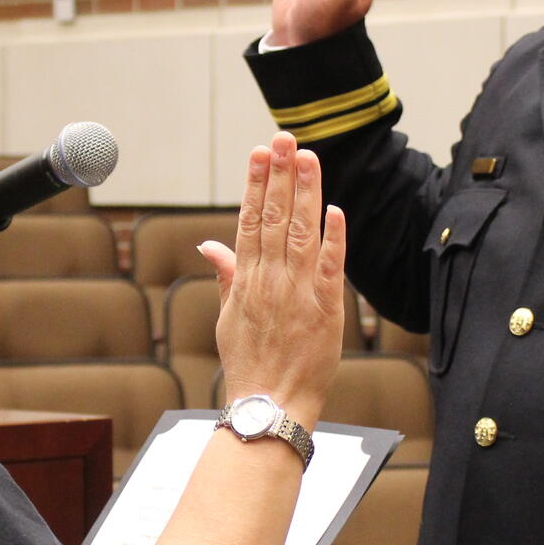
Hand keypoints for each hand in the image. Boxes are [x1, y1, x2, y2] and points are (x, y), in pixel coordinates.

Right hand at [199, 133, 346, 424]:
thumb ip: (225, 276)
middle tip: (282, 139)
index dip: (255, 184)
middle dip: (279, 175)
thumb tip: (209, 245)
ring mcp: (298, 293)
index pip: (249, 221)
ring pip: (301, 233)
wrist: (270, 405)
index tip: (258, 153)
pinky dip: (334, 239)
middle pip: (274, 218)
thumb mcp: (227, 318)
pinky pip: (331, 268)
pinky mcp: (325, 310)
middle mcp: (271, 280)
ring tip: (306, 158)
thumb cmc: (249, 364)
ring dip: (304, 193)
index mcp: (247, 280)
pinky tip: (335, 210)